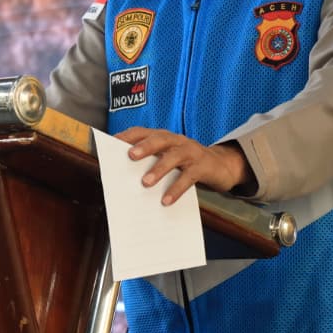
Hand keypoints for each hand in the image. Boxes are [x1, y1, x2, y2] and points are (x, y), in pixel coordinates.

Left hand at [115, 127, 252, 205]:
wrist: (221, 165)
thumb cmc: (186, 162)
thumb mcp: (168, 157)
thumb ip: (149, 160)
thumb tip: (122, 174)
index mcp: (164, 137)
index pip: (143, 132)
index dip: (127, 136)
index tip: (111, 143)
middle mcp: (176, 141)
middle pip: (159, 139)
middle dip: (144, 146)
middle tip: (130, 156)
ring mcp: (190, 152)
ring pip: (174, 157)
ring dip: (159, 169)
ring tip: (145, 183)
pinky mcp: (202, 167)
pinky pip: (188, 177)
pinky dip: (176, 189)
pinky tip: (166, 200)